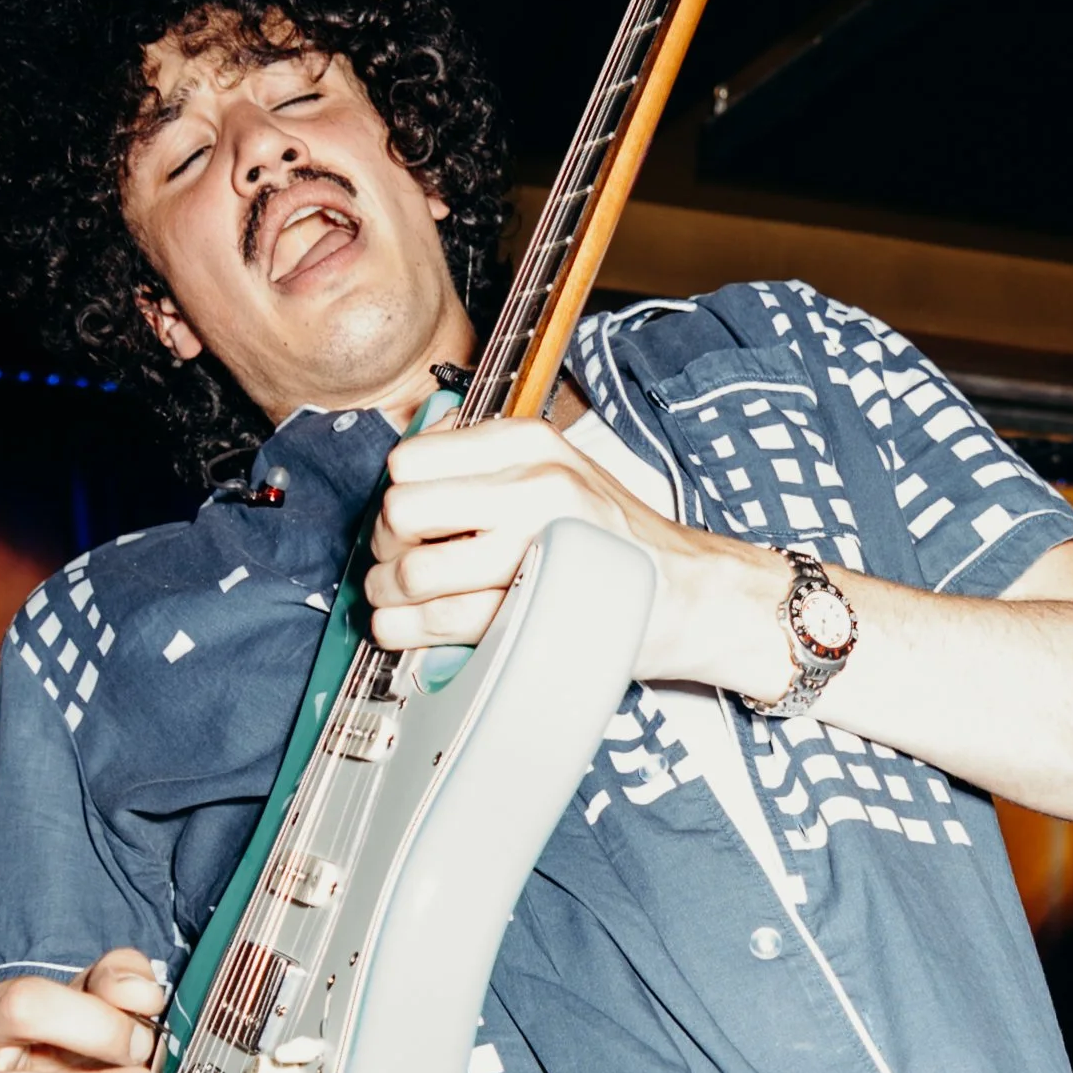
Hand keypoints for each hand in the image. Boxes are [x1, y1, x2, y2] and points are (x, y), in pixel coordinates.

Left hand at [364, 415, 779, 687]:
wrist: (686, 591)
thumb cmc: (615, 539)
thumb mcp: (557, 471)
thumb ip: (486, 468)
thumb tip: (400, 485)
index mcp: (528, 443)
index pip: (410, 460)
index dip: (395, 496)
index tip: (406, 521)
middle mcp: (531, 483)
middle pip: (401, 511)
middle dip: (386, 545)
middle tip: (396, 562)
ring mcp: (535, 544)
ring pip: (414, 569)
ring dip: (388, 592)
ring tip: (394, 601)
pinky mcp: (535, 603)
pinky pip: (440, 619)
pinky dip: (406, 629)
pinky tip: (405, 628)